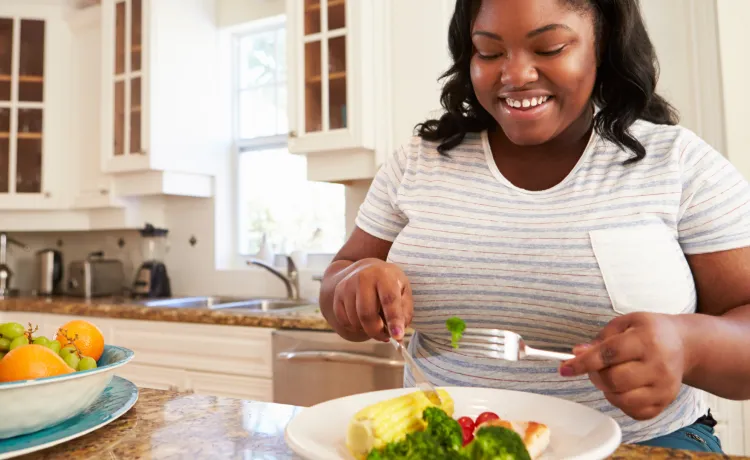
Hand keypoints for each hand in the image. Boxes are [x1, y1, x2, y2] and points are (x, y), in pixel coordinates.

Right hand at [332, 258, 412, 341]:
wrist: (364, 268)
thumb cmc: (388, 283)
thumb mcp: (403, 290)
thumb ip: (404, 311)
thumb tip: (398, 334)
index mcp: (384, 275)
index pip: (389, 300)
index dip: (394, 320)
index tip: (397, 336)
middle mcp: (363, 278)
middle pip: (367, 314)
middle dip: (377, 332)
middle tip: (385, 336)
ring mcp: (347, 286)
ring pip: (355, 321)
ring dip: (367, 330)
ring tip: (376, 323)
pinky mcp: (337, 295)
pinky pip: (344, 321)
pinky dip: (355, 327)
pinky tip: (363, 319)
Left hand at [559, 312, 687, 419]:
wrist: (683, 345)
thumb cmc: (649, 331)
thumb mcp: (624, 324)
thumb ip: (599, 339)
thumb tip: (577, 354)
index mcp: (646, 339)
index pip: (608, 354)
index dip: (583, 363)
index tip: (564, 368)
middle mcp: (658, 365)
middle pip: (613, 380)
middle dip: (595, 375)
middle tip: (594, 368)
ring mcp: (664, 387)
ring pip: (621, 399)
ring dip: (607, 390)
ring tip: (611, 376)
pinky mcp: (665, 403)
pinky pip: (633, 412)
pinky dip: (621, 402)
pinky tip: (624, 388)